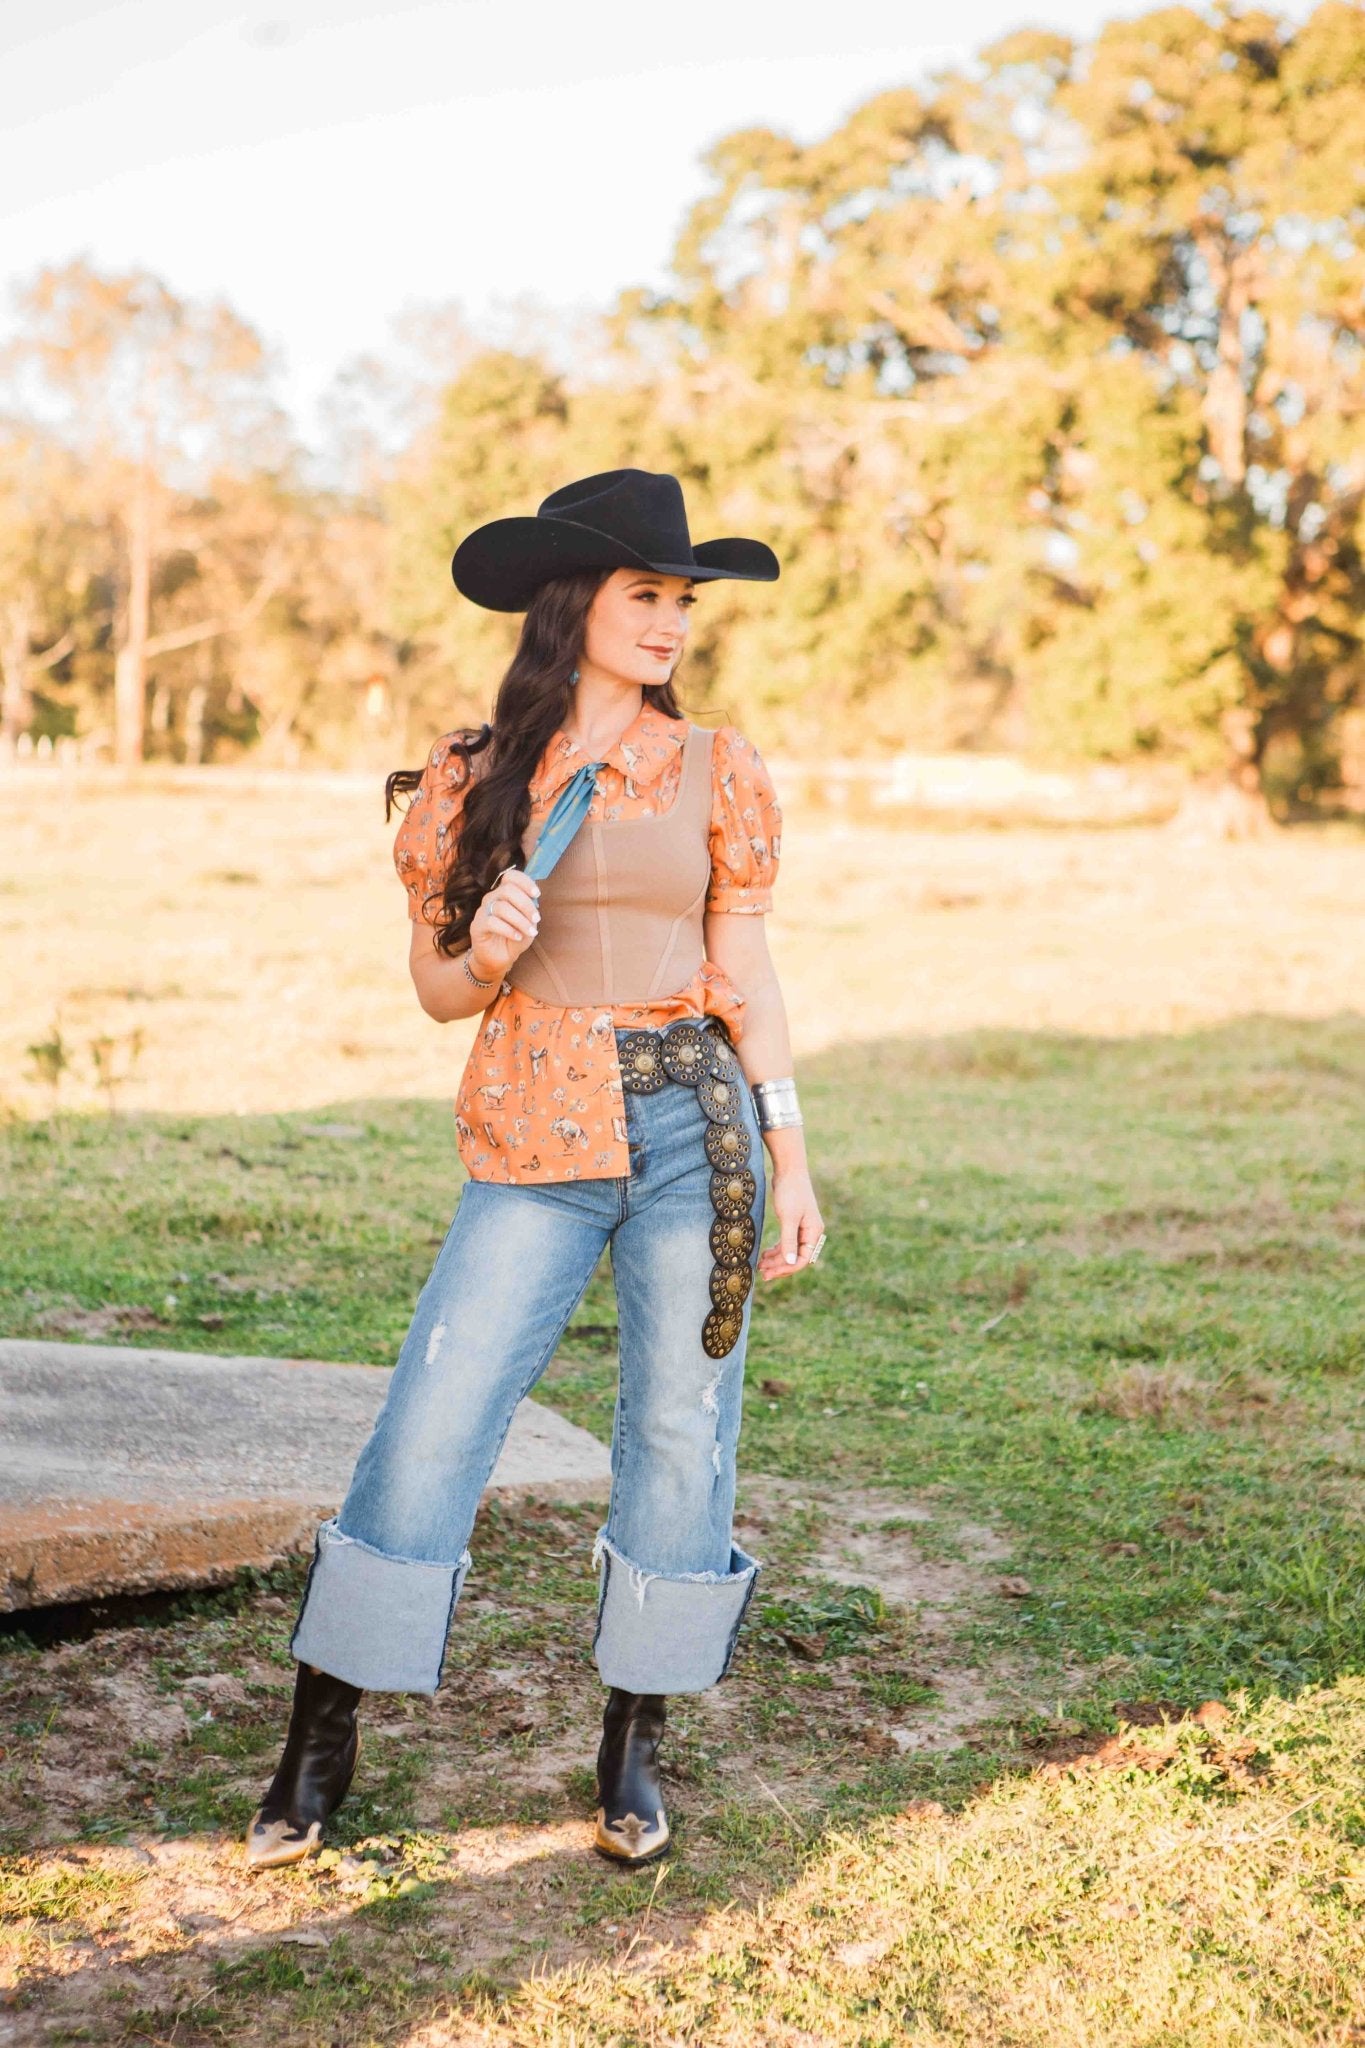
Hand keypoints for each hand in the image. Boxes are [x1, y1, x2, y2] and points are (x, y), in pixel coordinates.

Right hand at [468, 867, 540, 980]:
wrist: (500, 958)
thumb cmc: (515, 937)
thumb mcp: (528, 923)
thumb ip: (531, 910)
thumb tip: (533, 900)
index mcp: (504, 894)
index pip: (510, 877)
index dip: (524, 882)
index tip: (536, 894)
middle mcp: (492, 899)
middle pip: (507, 890)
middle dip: (525, 904)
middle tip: (536, 919)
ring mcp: (483, 911)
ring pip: (501, 907)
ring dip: (520, 920)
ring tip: (531, 932)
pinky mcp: (477, 926)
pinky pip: (492, 922)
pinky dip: (509, 929)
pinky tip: (518, 937)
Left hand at [757, 1165, 824, 1281]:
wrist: (789, 1170)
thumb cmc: (791, 1192)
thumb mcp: (789, 1217)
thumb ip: (789, 1241)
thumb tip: (790, 1263)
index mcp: (813, 1233)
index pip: (802, 1259)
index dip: (787, 1268)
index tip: (770, 1273)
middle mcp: (810, 1233)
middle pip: (796, 1258)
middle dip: (780, 1267)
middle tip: (763, 1274)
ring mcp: (802, 1229)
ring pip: (790, 1252)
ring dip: (776, 1260)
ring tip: (761, 1266)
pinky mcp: (794, 1224)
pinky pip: (786, 1243)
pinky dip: (776, 1250)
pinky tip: (765, 1255)